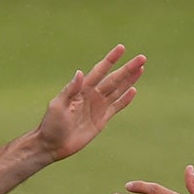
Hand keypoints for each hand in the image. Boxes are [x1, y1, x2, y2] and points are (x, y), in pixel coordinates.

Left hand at [33, 45, 145, 162]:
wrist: (53, 145)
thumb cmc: (51, 124)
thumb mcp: (58, 105)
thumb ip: (70, 90)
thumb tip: (80, 73)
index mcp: (82, 89)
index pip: (100, 70)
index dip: (111, 59)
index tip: (121, 48)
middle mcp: (92, 95)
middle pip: (114, 79)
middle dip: (127, 69)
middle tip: (142, 58)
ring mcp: (98, 107)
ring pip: (118, 90)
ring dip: (129, 80)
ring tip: (141, 69)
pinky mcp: (101, 120)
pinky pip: (116, 107)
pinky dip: (125, 100)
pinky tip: (133, 91)